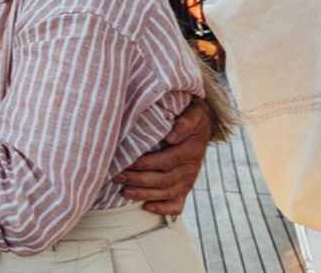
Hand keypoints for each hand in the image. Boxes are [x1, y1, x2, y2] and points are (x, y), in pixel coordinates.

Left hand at [112, 96, 210, 213]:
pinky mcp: (185, 188)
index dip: (146, 164)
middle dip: (138, 180)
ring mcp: (188, 180)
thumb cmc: (191, 116)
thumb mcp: (193, 112)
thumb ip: (185, 122)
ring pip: (166, 193)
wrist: (203, 126)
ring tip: (124, 192)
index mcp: (190, 150)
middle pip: (163, 179)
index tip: (127, 162)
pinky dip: (163, 209)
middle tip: (117, 177)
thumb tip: (171, 136)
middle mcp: (190, 168)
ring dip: (144, 194)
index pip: (166, 161)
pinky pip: (177, 204)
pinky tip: (146, 208)